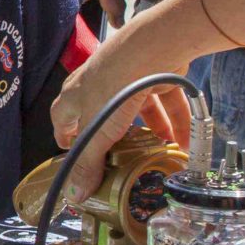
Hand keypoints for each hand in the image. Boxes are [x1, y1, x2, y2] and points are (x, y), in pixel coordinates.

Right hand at [48, 28, 192, 204]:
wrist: (151, 48)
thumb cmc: (113, 86)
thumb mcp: (97, 131)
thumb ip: (88, 163)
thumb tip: (75, 196)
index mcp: (75, 97)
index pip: (62, 120)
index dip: (68, 140)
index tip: (78, 157)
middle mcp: (97, 85)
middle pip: (101, 116)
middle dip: (114, 140)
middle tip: (123, 160)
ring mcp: (127, 79)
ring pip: (135, 110)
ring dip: (148, 133)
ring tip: (159, 154)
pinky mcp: (153, 75)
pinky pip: (162, 103)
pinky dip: (172, 122)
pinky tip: (182, 142)